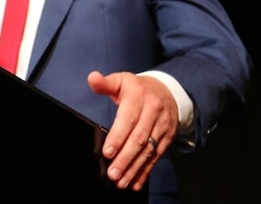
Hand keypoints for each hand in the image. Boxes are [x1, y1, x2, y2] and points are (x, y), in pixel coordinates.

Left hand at [87, 71, 178, 191]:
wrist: (168, 90)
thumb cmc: (137, 88)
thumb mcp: (121, 80)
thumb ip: (105, 83)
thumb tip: (92, 78)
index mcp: (139, 96)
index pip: (128, 119)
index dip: (118, 137)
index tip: (107, 152)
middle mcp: (153, 112)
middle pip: (139, 138)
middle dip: (125, 158)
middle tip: (113, 173)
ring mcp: (162, 126)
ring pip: (148, 150)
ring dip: (134, 168)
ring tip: (121, 181)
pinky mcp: (168, 137)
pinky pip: (156, 156)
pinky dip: (146, 171)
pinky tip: (135, 183)